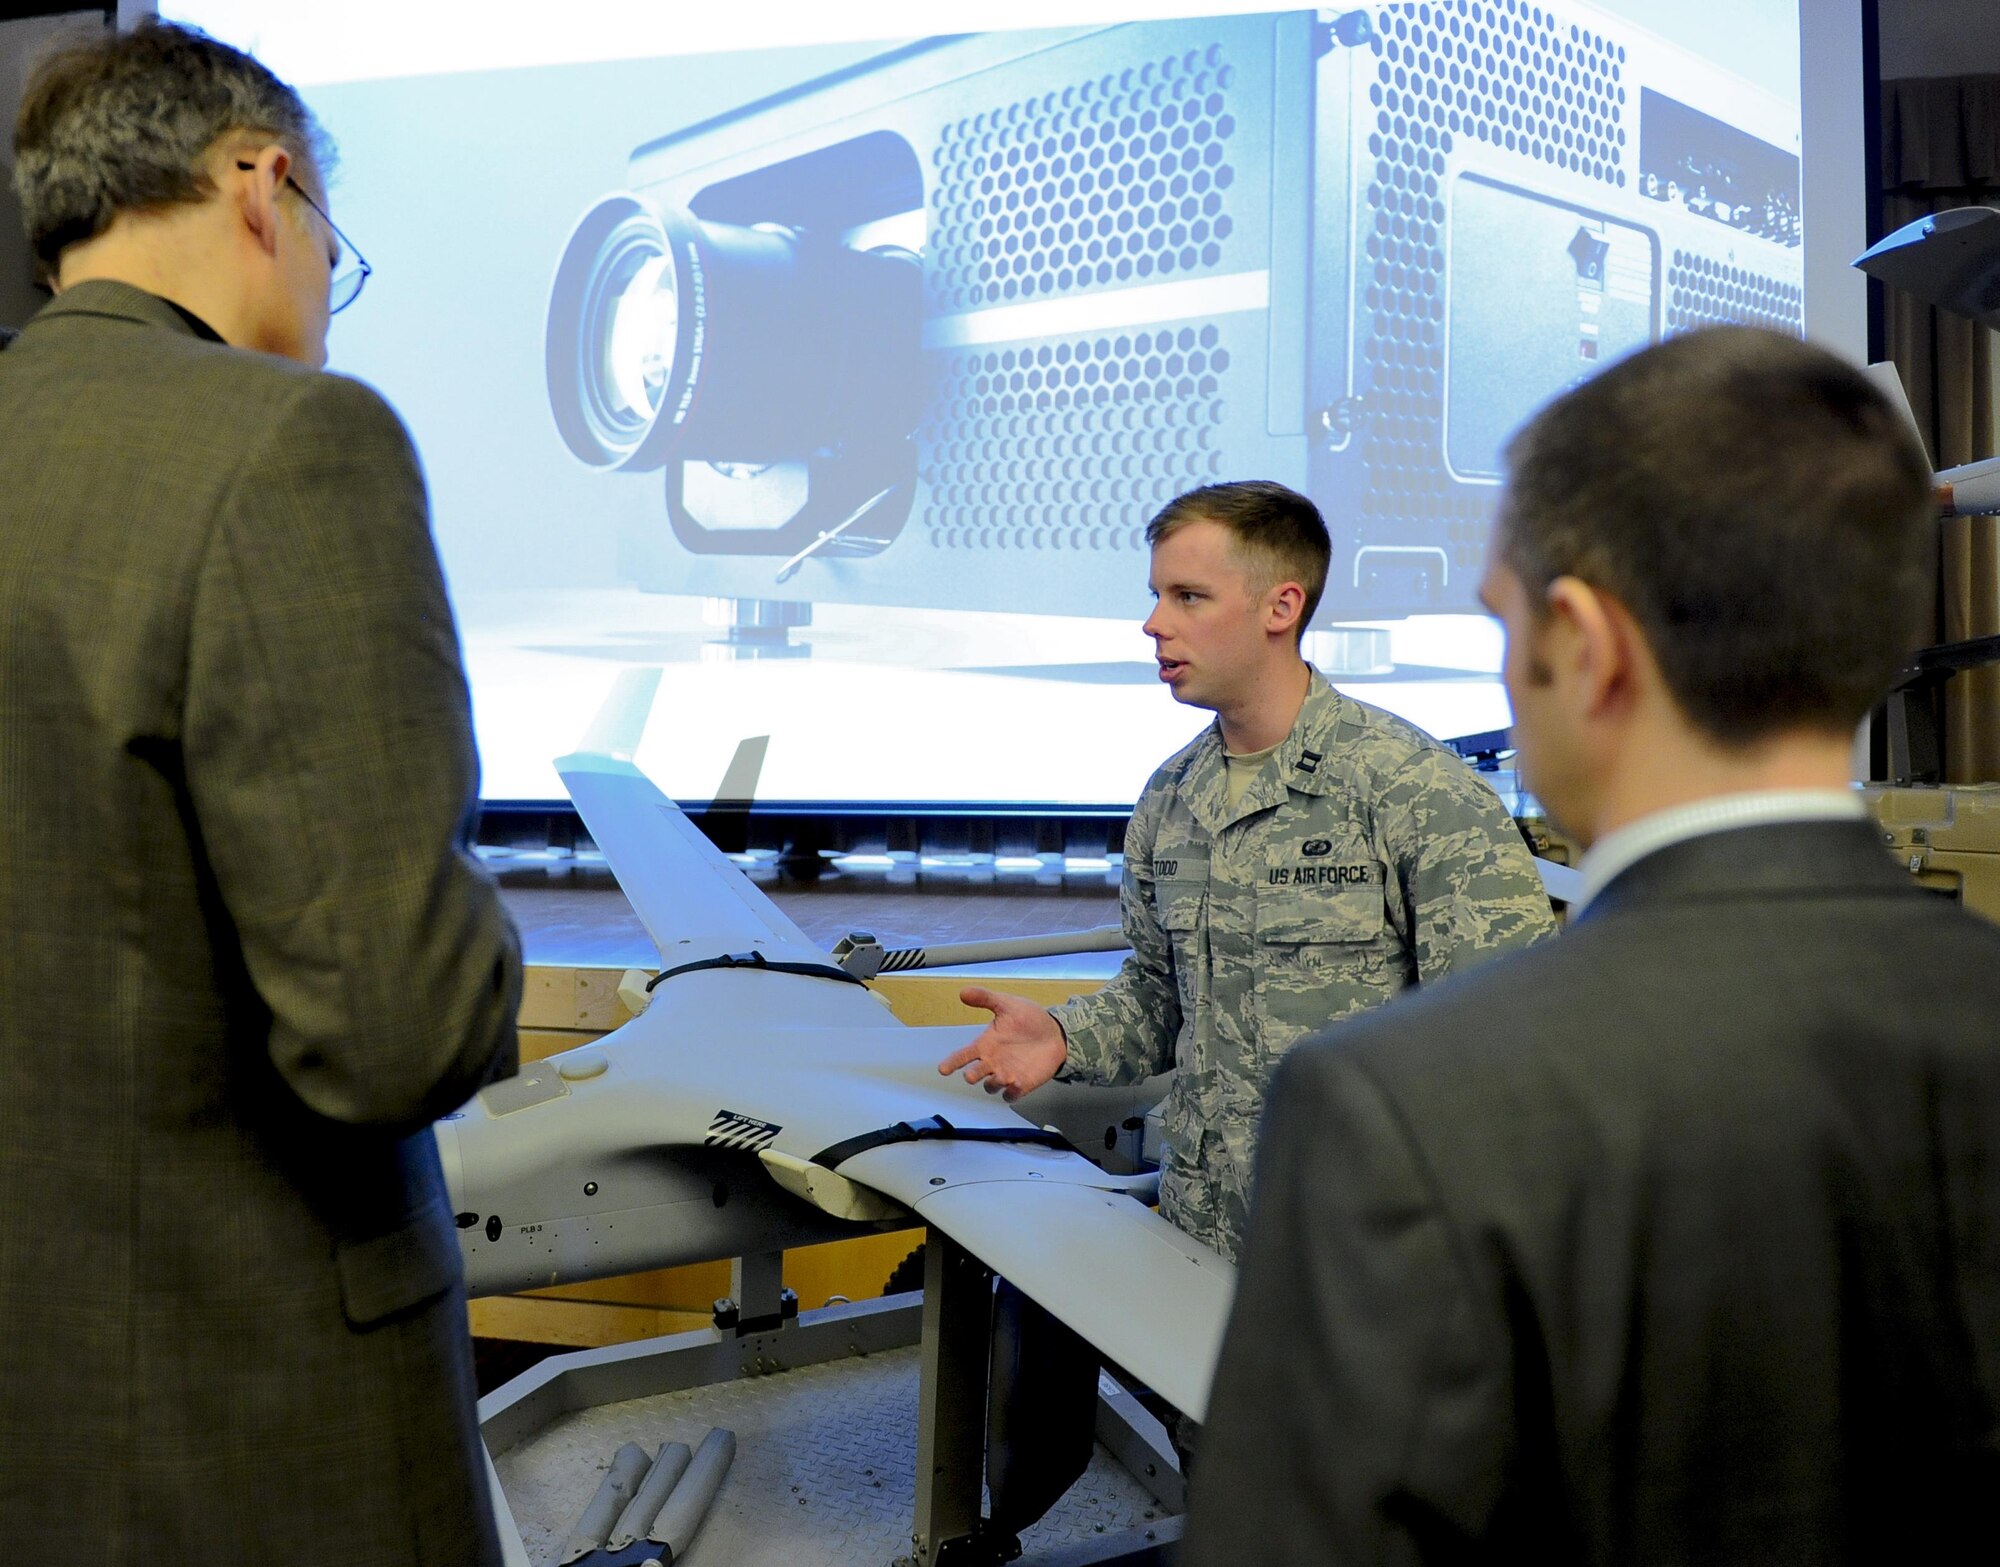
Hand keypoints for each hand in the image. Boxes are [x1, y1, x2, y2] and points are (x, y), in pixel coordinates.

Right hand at [937, 986, 1068, 1101]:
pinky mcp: (1022, 1084)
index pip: (963, 1055)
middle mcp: (993, 1062)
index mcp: (986, 1044)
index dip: (952, 1062)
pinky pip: (1011, 1095)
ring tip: (1000, 1076)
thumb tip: (964, 992)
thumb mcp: (1007, 1004)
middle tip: (971, 1074)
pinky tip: (1016, 1085)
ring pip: (991, 1086)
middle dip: (972, 1075)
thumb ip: (985, 998)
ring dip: (993, 1083)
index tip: (943, 1069)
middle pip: (974, 1074)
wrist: (1055, 1033)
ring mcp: (1007, 1074)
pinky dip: (1012, 1093)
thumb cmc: (1029, 1019)